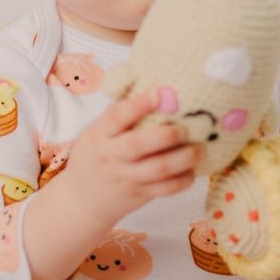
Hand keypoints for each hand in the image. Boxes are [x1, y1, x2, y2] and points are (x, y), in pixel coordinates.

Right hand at [62, 90, 200, 224]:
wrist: (82, 200)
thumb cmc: (95, 156)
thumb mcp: (96, 132)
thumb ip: (117, 114)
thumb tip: (144, 79)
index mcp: (100, 135)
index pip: (116, 117)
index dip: (137, 105)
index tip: (157, 93)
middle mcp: (112, 156)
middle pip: (137, 146)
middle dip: (164, 135)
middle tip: (182, 128)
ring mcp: (127, 178)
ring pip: (157, 169)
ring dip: (181, 158)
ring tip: (197, 148)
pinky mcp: (140, 195)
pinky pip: (165, 190)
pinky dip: (182, 180)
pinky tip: (192, 170)